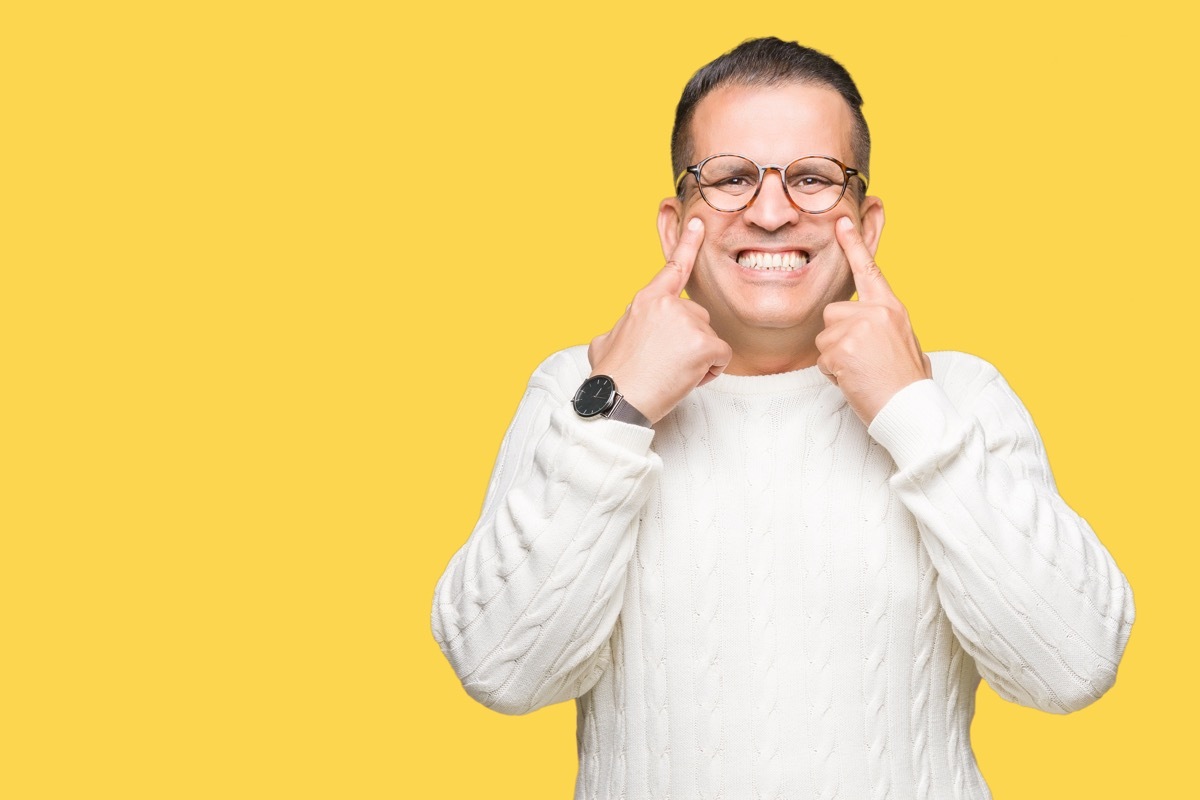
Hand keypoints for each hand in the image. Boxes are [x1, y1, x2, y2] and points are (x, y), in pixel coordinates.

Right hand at [588, 218, 732, 424]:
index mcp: (646, 301)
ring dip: (698, 358)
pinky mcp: (705, 343)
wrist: (616, 400)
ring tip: (670, 373)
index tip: (699, 224)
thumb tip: (616, 335)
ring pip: (710, 339)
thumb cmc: (610, 377)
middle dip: (689, 341)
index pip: (673, 267)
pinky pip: (721, 357)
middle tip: (664, 363)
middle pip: (698, 318)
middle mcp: (669, 305)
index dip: (688, 244)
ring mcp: (688, 322)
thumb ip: (621, 329)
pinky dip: (709, 372)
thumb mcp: (604, 342)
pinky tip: (685, 379)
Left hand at [815, 216, 931, 424]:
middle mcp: (875, 312)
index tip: (842, 222)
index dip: (854, 245)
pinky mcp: (841, 348)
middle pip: (832, 313)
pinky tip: (855, 380)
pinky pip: (822, 360)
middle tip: (861, 360)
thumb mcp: (905, 342)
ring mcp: (857, 328)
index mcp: (891, 308)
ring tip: (861, 372)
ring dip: (835, 359)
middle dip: (837, 337)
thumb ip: (883, 325)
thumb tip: (873, 327)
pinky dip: (834, 375)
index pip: (869, 270)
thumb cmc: (908, 383)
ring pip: (824, 338)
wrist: (912, 408)